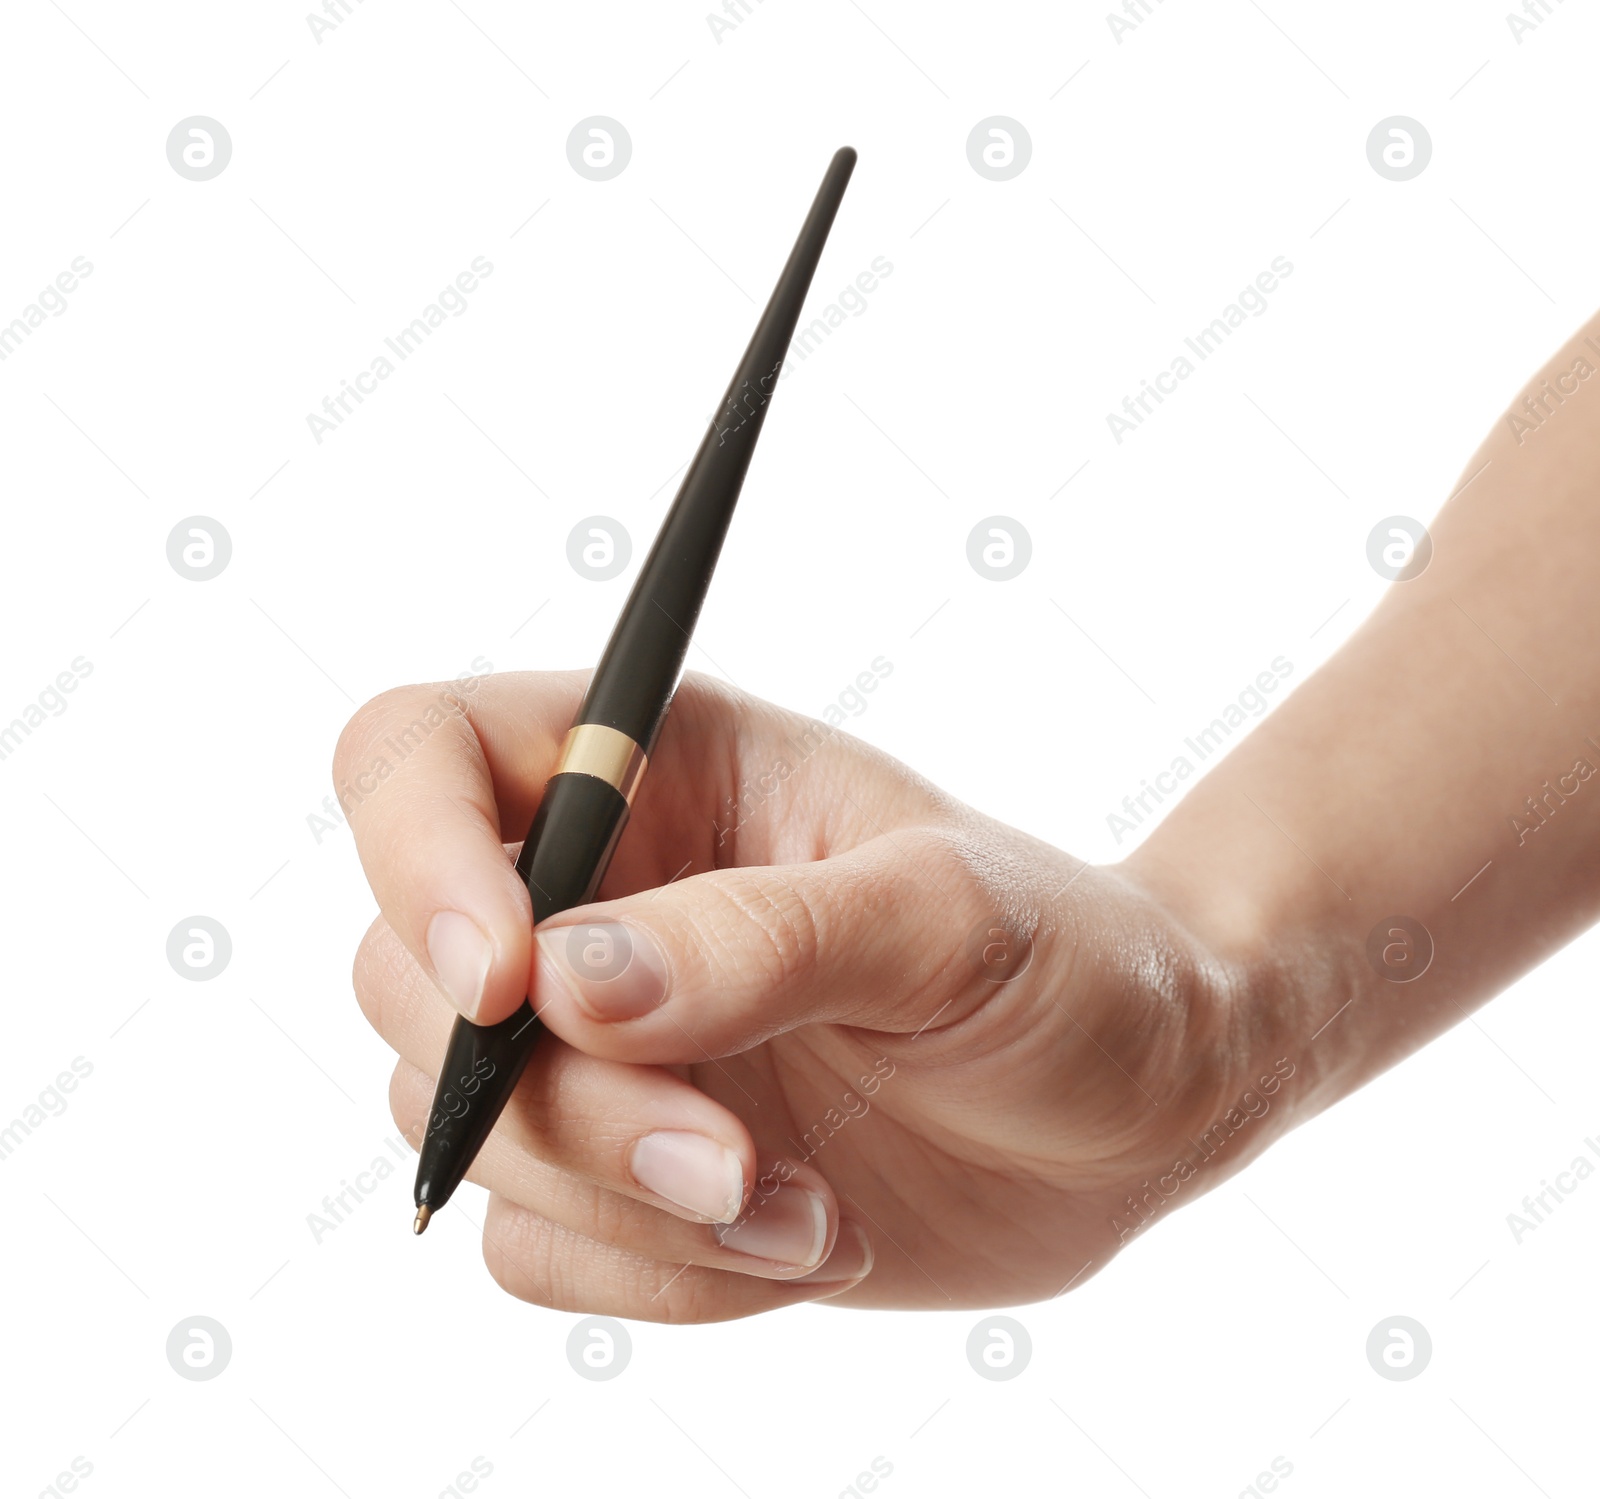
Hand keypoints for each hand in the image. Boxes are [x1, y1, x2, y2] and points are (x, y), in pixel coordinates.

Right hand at [337, 670, 1274, 1322]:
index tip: (507, 983)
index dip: (414, 856)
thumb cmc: (1067, 964)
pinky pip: (534, 1246)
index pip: (418, 756)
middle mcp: (598, 896)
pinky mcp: (616, 1170)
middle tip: (723, 1156)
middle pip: (409, 979)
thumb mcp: (950, 921)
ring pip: (461, 1129)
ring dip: (622, 1202)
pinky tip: (800, 1241)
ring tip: (803, 1211)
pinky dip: (653, 1276)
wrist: (1134, 1109)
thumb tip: (566, 984)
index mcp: (656, 768)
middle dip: (555, 1100)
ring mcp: (598, 1042)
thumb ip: (764, 938)